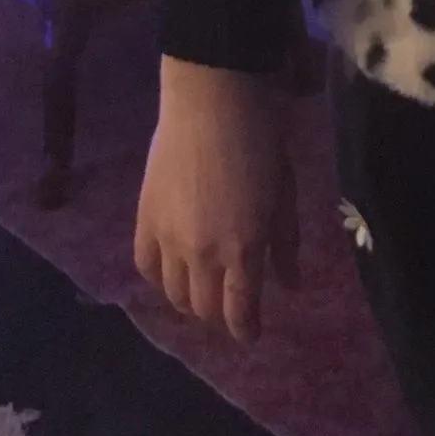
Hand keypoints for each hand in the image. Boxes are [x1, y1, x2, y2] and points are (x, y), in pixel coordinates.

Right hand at [135, 58, 300, 343]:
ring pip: (173, 293)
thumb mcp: (285, 196)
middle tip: (229, 308)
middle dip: (219, 316)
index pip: (239, 311)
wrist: (211, 102)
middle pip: (204, 308)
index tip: (251, 333)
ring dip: (189, 301)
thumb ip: (285, 245)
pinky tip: (170, 271)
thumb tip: (290, 285)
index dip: (245, 330)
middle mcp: (203, 254)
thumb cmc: (261, 143)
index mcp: (244, 250)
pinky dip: (158, 277)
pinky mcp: (144, 219)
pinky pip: (145, 265)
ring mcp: (169, 239)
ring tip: (201, 292)